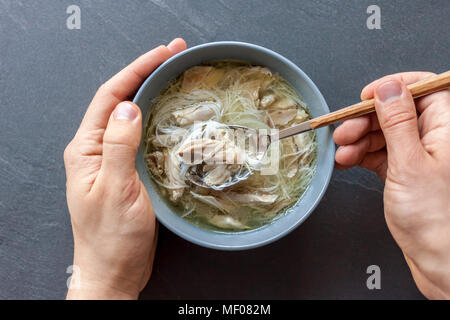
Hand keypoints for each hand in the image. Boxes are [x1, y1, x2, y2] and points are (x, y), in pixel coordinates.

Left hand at [64, 38, 186, 298]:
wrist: (113, 271)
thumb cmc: (111, 238)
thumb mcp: (115, 190)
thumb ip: (118, 146)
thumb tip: (128, 105)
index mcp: (86, 149)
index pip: (110, 96)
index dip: (136, 70)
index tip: (163, 53)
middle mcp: (96, 148)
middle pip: (120, 99)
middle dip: (146, 73)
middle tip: (175, 55)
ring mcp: (112, 158)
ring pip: (132, 115)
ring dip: (152, 92)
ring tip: (175, 74)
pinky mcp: (127, 169)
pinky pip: (141, 135)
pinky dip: (156, 118)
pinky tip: (170, 112)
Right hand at [334, 72, 449, 298]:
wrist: (438, 258)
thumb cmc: (435, 219)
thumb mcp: (409, 163)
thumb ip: (398, 122)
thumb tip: (389, 88)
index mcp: (447, 128)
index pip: (423, 89)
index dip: (393, 88)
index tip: (367, 96)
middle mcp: (435, 138)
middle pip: (397, 112)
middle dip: (367, 120)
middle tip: (345, 131)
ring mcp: (419, 155)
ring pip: (385, 133)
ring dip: (359, 140)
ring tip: (342, 152)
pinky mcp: (405, 172)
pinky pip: (380, 153)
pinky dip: (362, 155)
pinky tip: (347, 161)